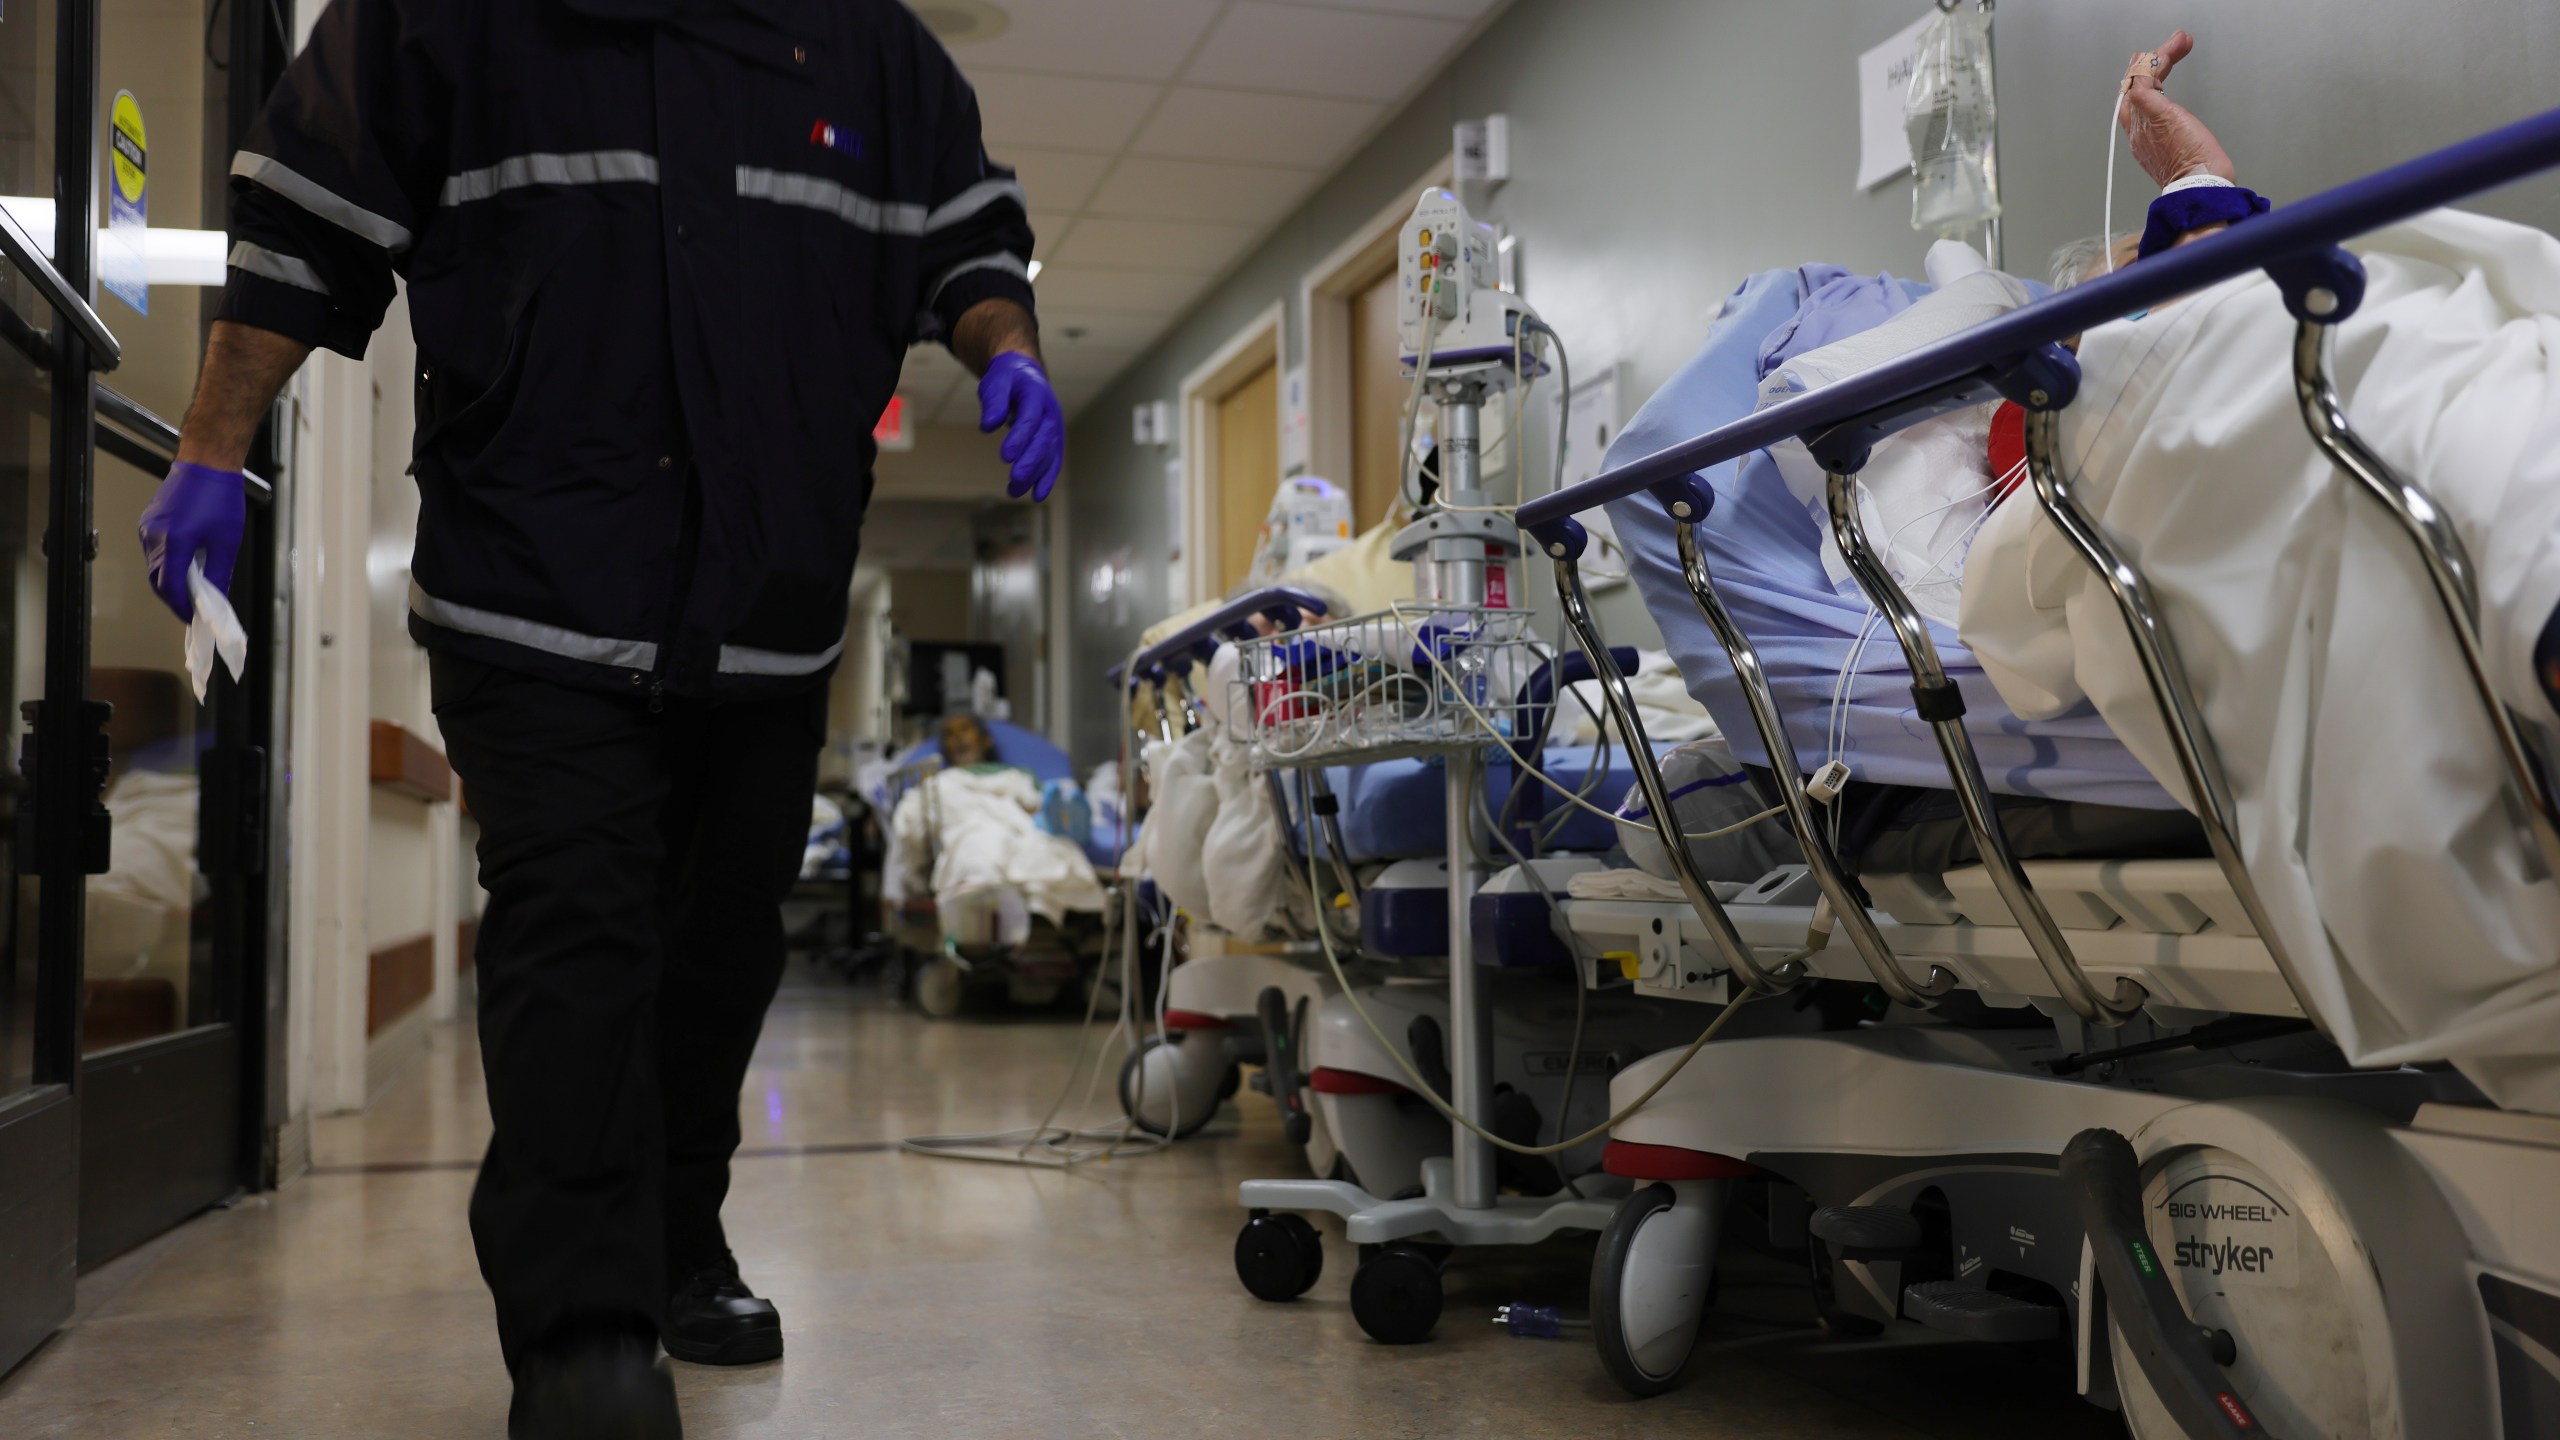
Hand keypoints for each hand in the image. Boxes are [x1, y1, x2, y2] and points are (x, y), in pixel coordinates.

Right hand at [137, 460, 245, 621]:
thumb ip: (219, 574)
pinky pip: (154, 551)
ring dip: (170, 581)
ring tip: (193, 591)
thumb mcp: (226, 541)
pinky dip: (167, 564)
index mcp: (174, 543)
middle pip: (157, 580)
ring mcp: (147, 529)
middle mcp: (154, 537)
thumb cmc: (220, 498)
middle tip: (193, 609)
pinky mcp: (148, 522)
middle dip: (174, 598)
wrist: (206, 463)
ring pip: (154, 566)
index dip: (181, 607)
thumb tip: (217, 599)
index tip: (193, 618)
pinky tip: (186, 566)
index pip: (170, 587)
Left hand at [977, 352, 1063, 501]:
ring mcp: (1055, 428)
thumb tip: (988, 426)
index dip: (1019, 438)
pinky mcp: (1053, 441)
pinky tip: (1036, 495)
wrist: (1024, 374)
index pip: (1029, 418)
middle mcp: (1051, 413)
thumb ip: (994, 401)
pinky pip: (1053, 461)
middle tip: (1016, 479)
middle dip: (1031, 462)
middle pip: (1043, 440)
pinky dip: (1046, 479)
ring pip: (1048, 455)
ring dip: (1034, 475)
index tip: (1005, 457)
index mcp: (1036, 394)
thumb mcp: (995, 381)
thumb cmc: (1007, 378)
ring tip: (1014, 492)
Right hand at [2120, 31, 2235, 187]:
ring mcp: (2143, 122)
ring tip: (2179, 42)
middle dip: (2149, 66)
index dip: (2144, 85)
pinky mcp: (2153, 112)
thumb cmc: (2200, 178)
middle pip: (2130, 89)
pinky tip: (2172, 48)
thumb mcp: (2188, 158)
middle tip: (2170, 49)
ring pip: (2138, 79)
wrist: (2199, 185)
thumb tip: (2192, 139)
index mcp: (2142, 143)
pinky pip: (2144, 78)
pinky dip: (2156, 60)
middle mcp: (2137, 132)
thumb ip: (2182, 145)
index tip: (2161, 70)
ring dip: (2159, 56)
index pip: (2133, 106)